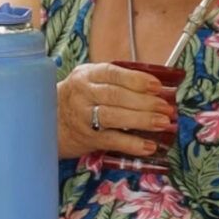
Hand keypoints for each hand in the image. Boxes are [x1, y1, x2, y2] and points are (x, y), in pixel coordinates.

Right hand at [57, 63, 175, 158]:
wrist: (51, 122)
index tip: (157, 86)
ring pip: (113, 117)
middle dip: (145, 102)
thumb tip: (156, 88)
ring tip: (163, 122)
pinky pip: (112, 141)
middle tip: (166, 107)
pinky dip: (133, 144)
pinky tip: (149, 145)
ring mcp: (82, 116)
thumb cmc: (80, 98)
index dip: (136, 80)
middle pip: (115, 96)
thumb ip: (116, 81)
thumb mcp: (90, 81)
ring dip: (142, 120)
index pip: (112, 73)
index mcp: (86, 75)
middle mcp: (82, 94)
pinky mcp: (87, 138)